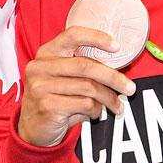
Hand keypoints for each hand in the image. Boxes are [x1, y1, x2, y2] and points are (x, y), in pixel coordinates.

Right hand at [18, 25, 137, 147]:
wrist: (32, 127)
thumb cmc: (54, 98)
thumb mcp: (61, 77)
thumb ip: (80, 68)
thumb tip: (117, 68)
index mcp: (46, 53)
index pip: (72, 35)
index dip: (96, 38)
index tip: (117, 47)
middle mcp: (40, 67)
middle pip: (86, 66)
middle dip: (113, 78)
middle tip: (130, 88)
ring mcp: (41, 86)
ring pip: (88, 88)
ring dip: (109, 98)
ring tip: (117, 106)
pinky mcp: (47, 105)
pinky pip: (84, 104)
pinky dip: (96, 110)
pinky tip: (96, 113)